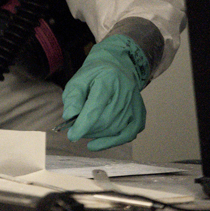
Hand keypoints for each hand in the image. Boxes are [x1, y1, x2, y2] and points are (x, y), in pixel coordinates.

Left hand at [61, 35, 150, 150]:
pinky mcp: (140, 114)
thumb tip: (69, 116)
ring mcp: (135, 104)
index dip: (83, 125)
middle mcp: (125, 93)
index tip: (72, 136)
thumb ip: (73, 97)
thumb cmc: (95, 74)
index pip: (96, 108)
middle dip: (87, 130)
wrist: (118, 66)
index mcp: (108, 81)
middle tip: (75, 129)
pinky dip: (112, 142)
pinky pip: (128, 134)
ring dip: (97, 135)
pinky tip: (97, 144)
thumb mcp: (78, 80)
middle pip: (105, 121)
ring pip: (115, 129)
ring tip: (84, 131)